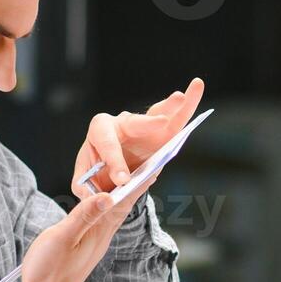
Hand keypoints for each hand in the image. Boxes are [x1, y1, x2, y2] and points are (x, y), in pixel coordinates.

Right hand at [15, 179, 152, 281]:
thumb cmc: (47, 271)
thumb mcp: (62, 238)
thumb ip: (84, 216)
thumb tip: (108, 196)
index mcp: (98, 233)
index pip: (123, 204)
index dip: (137, 186)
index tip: (153, 170)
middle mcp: (101, 239)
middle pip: (122, 209)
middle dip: (133, 189)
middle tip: (148, 171)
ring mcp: (93, 246)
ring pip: (113, 217)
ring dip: (122, 199)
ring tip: (130, 184)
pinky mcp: (84, 251)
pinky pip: (102, 224)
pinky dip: (107, 210)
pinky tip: (104, 209)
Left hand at [73, 77, 205, 194]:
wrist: (108, 182)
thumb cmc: (95, 179)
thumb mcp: (84, 187)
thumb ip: (88, 189)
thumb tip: (111, 193)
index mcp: (99, 132)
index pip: (107, 143)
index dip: (115, 161)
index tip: (123, 180)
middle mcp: (122, 124)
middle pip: (134, 121)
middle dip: (147, 123)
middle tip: (160, 123)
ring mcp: (144, 127)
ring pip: (159, 114)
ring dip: (172, 106)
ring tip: (180, 97)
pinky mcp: (162, 134)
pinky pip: (177, 120)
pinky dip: (187, 107)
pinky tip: (196, 88)